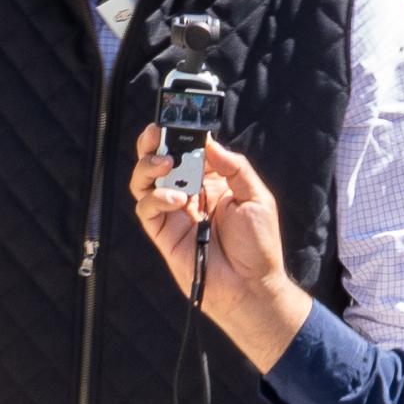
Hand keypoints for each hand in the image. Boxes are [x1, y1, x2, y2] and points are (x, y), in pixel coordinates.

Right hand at [124, 126, 309, 364]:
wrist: (252, 287)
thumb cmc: (259, 245)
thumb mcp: (256, 197)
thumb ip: (234, 166)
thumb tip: (208, 141)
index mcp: (212, 181)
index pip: (189, 149)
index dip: (180, 132)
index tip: (178, 116)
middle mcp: (189, 193)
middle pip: (159, 160)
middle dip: (153, 142)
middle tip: (155, 132)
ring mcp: (173, 213)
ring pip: (144, 181)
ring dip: (149, 166)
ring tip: (165, 163)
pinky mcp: (163, 234)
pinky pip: (146, 209)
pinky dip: (156, 198)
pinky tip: (177, 200)